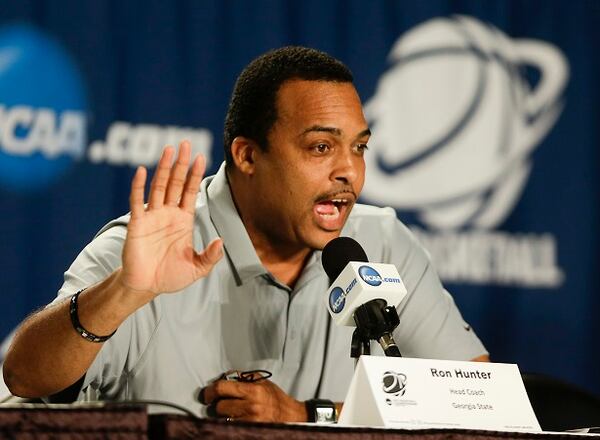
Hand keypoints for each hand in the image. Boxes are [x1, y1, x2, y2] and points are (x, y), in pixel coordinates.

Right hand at [119, 141, 222, 296]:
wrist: (146, 286)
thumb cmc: (170, 276)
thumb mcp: (197, 268)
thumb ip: (210, 256)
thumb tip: (220, 241)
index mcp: (183, 220)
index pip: (190, 191)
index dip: (195, 175)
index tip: (201, 157)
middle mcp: (168, 213)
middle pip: (175, 182)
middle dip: (180, 163)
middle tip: (185, 143)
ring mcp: (152, 216)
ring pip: (159, 187)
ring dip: (163, 168)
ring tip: (168, 149)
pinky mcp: (137, 223)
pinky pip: (137, 201)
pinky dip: (139, 186)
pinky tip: (143, 171)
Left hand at [200, 378, 307, 422]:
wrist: (290, 415)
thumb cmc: (275, 398)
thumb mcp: (262, 381)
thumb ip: (243, 377)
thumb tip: (224, 377)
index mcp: (253, 390)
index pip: (222, 388)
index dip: (210, 391)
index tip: (207, 394)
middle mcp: (251, 406)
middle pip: (220, 407)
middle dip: (217, 404)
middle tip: (220, 403)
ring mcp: (250, 421)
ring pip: (223, 419)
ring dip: (224, 415)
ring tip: (231, 411)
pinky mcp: (250, 430)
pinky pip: (231, 427)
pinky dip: (230, 422)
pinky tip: (236, 418)